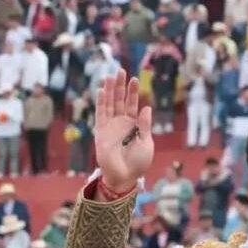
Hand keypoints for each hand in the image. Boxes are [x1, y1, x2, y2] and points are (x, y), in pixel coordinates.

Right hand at [94, 70, 153, 193]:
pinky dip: (101, 103)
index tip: (135, 78)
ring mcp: (110, 127)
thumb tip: (146, 107)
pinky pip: (100, 115)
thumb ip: (145, 125)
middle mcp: (120, 123)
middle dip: (120, 86)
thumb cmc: (138, 163)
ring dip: (109, 91)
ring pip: (109, 104)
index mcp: (133, 125)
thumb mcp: (146, 142)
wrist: (125, 177)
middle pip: (119, 101)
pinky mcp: (101, 132)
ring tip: (110, 76)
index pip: (132, 104)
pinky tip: (101, 91)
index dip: (133, 92)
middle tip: (121, 70)